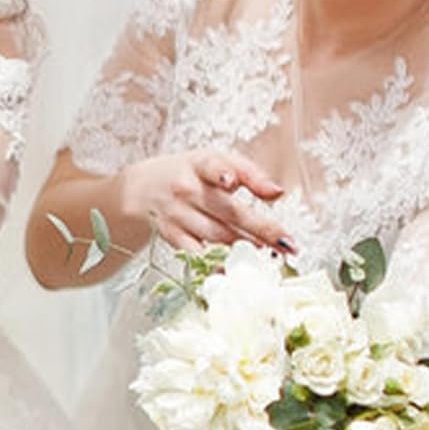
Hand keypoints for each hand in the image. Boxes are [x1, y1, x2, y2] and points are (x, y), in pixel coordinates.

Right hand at [122, 149, 291, 253]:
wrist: (139, 189)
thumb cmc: (187, 173)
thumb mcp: (213, 160)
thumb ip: (248, 173)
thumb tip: (276, 193)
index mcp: (199, 164)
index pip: (212, 166)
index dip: (221, 172)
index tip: (230, 181)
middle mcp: (186, 188)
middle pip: (227, 210)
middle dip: (260, 228)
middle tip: (288, 243)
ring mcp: (176, 214)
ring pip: (217, 235)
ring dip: (246, 246)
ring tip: (272, 254)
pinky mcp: (170, 235)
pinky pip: (197, 253)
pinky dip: (217, 262)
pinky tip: (236, 269)